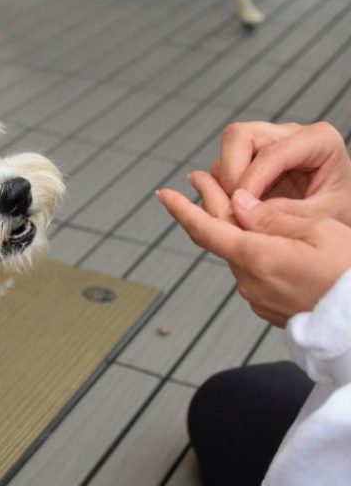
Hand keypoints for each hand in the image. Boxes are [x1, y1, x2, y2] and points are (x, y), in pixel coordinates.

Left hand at [158, 177, 350, 325]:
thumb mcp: (320, 230)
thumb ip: (273, 217)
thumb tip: (239, 205)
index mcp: (257, 258)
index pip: (206, 229)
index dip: (182, 209)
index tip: (164, 194)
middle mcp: (249, 281)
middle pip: (220, 238)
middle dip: (210, 206)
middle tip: (201, 177)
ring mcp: (257, 297)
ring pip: (238, 255)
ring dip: (233, 230)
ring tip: (234, 201)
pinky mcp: (269, 308)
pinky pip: (253, 273)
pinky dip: (251, 251)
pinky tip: (263, 238)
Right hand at [212, 121, 350, 224]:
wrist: (339, 223)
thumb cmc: (342, 213)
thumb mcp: (324, 217)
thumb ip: (286, 213)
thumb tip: (243, 209)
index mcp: (318, 140)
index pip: (271, 151)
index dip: (250, 180)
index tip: (240, 208)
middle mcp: (290, 136)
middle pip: (239, 136)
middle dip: (230, 173)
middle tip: (235, 206)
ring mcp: (268, 145)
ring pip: (226, 151)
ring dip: (224, 183)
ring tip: (240, 212)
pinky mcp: (251, 161)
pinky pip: (223, 168)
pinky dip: (223, 190)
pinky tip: (239, 211)